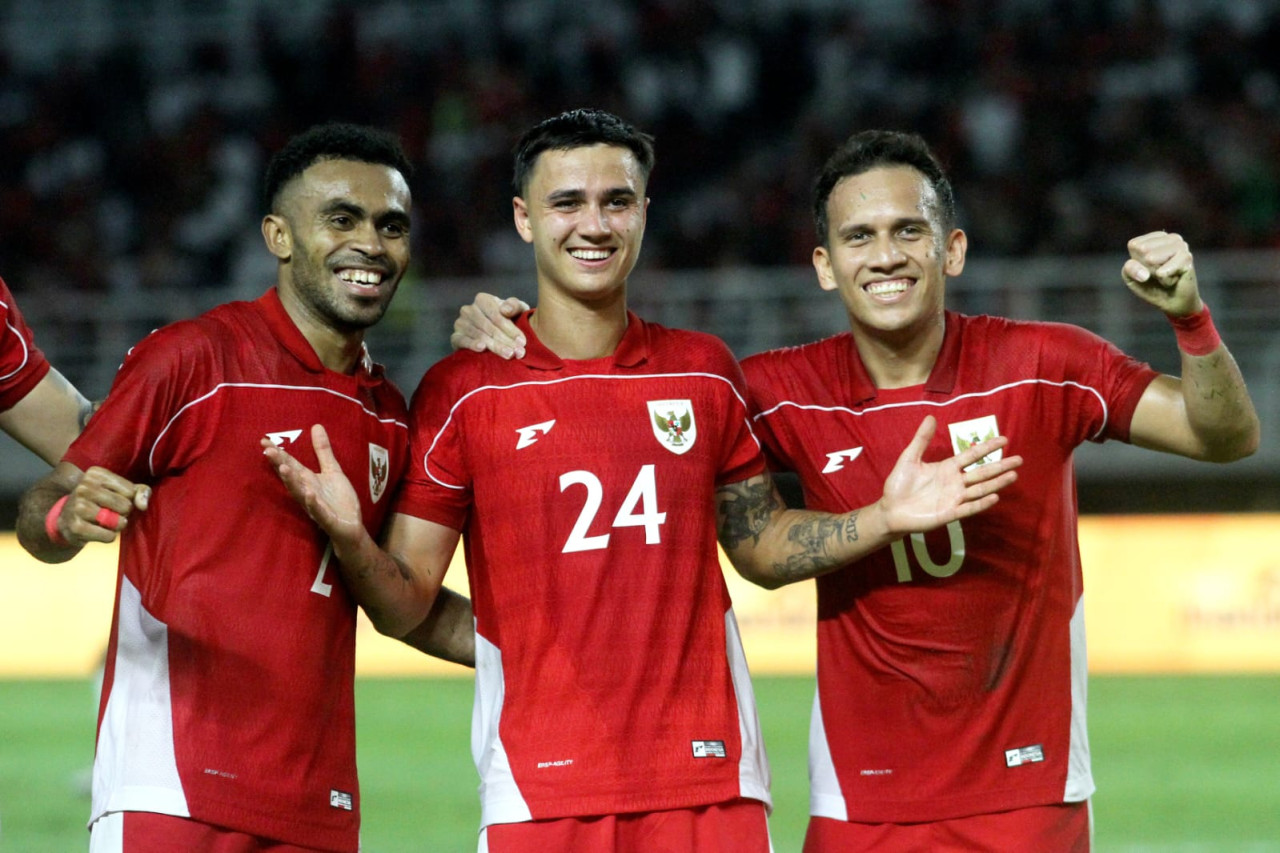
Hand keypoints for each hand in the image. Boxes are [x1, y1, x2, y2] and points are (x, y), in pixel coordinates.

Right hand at [57, 466, 149, 546]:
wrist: (66, 518)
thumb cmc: (100, 501)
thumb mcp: (120, 490)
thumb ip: (140, 491)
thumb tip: (143, 505)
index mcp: (96, 474)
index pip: (130, 491)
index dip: (128, 499)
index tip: (114, 499)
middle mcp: (84, 487)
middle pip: (125, 505)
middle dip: (123, 513)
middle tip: (110, 512)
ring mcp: (78, 506)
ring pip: (118, 522)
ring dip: (117, 526)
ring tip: (104, 521)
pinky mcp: (76, 526)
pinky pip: (108, 536)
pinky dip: (109, 536)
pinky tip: (98, 530)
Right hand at [262, 424, 363, 544]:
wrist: (350, 527)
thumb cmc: (339, 500)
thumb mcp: (333, 471)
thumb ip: (323, 451)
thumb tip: (316, 426)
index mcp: (308, 480)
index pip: (290, 464)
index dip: (279, 453)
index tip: (264, 440)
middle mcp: (307, 492)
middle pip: (291, 477)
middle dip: (280, 464)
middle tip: (268, 451)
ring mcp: (315, 506)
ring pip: (300, 493)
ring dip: (291, 481)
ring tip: (284, 467)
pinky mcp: (326, 519)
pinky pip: (318, 511)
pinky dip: (313, 503)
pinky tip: (309, 493)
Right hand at [449, 293, 528, 358]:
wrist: (496, 334)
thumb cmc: (510, 319)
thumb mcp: (517, 310)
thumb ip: (515, 306)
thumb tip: (505, 310)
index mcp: (483, 300)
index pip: (497, 316)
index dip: (511, 329)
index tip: (522, 342)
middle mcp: (469, 309)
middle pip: (489, 327)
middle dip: (506, 341)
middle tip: (518, 352)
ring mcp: (460, 323)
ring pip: (480, 335)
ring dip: (495, 346)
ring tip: (509, 355)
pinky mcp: (455, 337)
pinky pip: (462, 341)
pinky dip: (472, 344)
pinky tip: (482, 348)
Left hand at [879, 416, 1020, 533]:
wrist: (890, 509)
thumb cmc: (900, 484)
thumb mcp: (909, 458)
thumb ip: (921, 439)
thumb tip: (930, 417)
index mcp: (947, 468)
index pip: (972, 455)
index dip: (987, 448)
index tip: (1004, 439)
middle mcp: (955, 482)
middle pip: (982, 472)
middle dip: (1000, 466)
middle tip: (1020, 459)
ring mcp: (954, 498)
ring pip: (980, 489)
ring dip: (997, 483)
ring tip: (1013, 475)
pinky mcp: (949, 513)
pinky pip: (968, 508)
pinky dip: (981, 503)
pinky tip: (994, 497)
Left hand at [1122, 231, 1202, 316]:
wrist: (1174, 303)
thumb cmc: (1152, 286)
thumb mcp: (1132, 278)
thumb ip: (1129, 269)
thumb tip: (1144, 273)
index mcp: (1155, 238)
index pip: (1134, 245)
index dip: (1136, 263)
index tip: (1147, 269)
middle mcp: (1171, 238)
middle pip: (1142, 250)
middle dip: (1146, 267)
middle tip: (1159, 274)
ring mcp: (1181, 246)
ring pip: (1151, 258)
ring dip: (1155, 273)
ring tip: (1166, 275)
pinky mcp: (1187, 258)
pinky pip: (1162, 272)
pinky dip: (1164, 281)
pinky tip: (1174, 280)